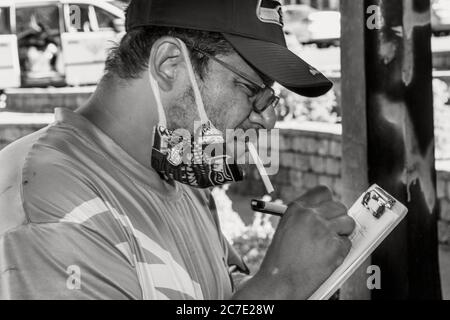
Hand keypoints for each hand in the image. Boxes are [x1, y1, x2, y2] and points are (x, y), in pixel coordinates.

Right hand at [235, 186, 354, 299]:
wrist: (278, 282)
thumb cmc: (280, 259)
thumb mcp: (286, 228)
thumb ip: (305, 217)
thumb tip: (325, 214)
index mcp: (296, 208)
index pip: (323, 191)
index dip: (328, 202)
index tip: (330, 209)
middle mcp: (310, 215)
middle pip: (339, 206)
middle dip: (338, 219)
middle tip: (332, 230)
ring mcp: (324, 230)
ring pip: (348, 223)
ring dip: (343, 233)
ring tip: (328, 245)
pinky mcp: (335, 246)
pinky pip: (347, 243)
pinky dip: (341, 251)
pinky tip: (326, 257)